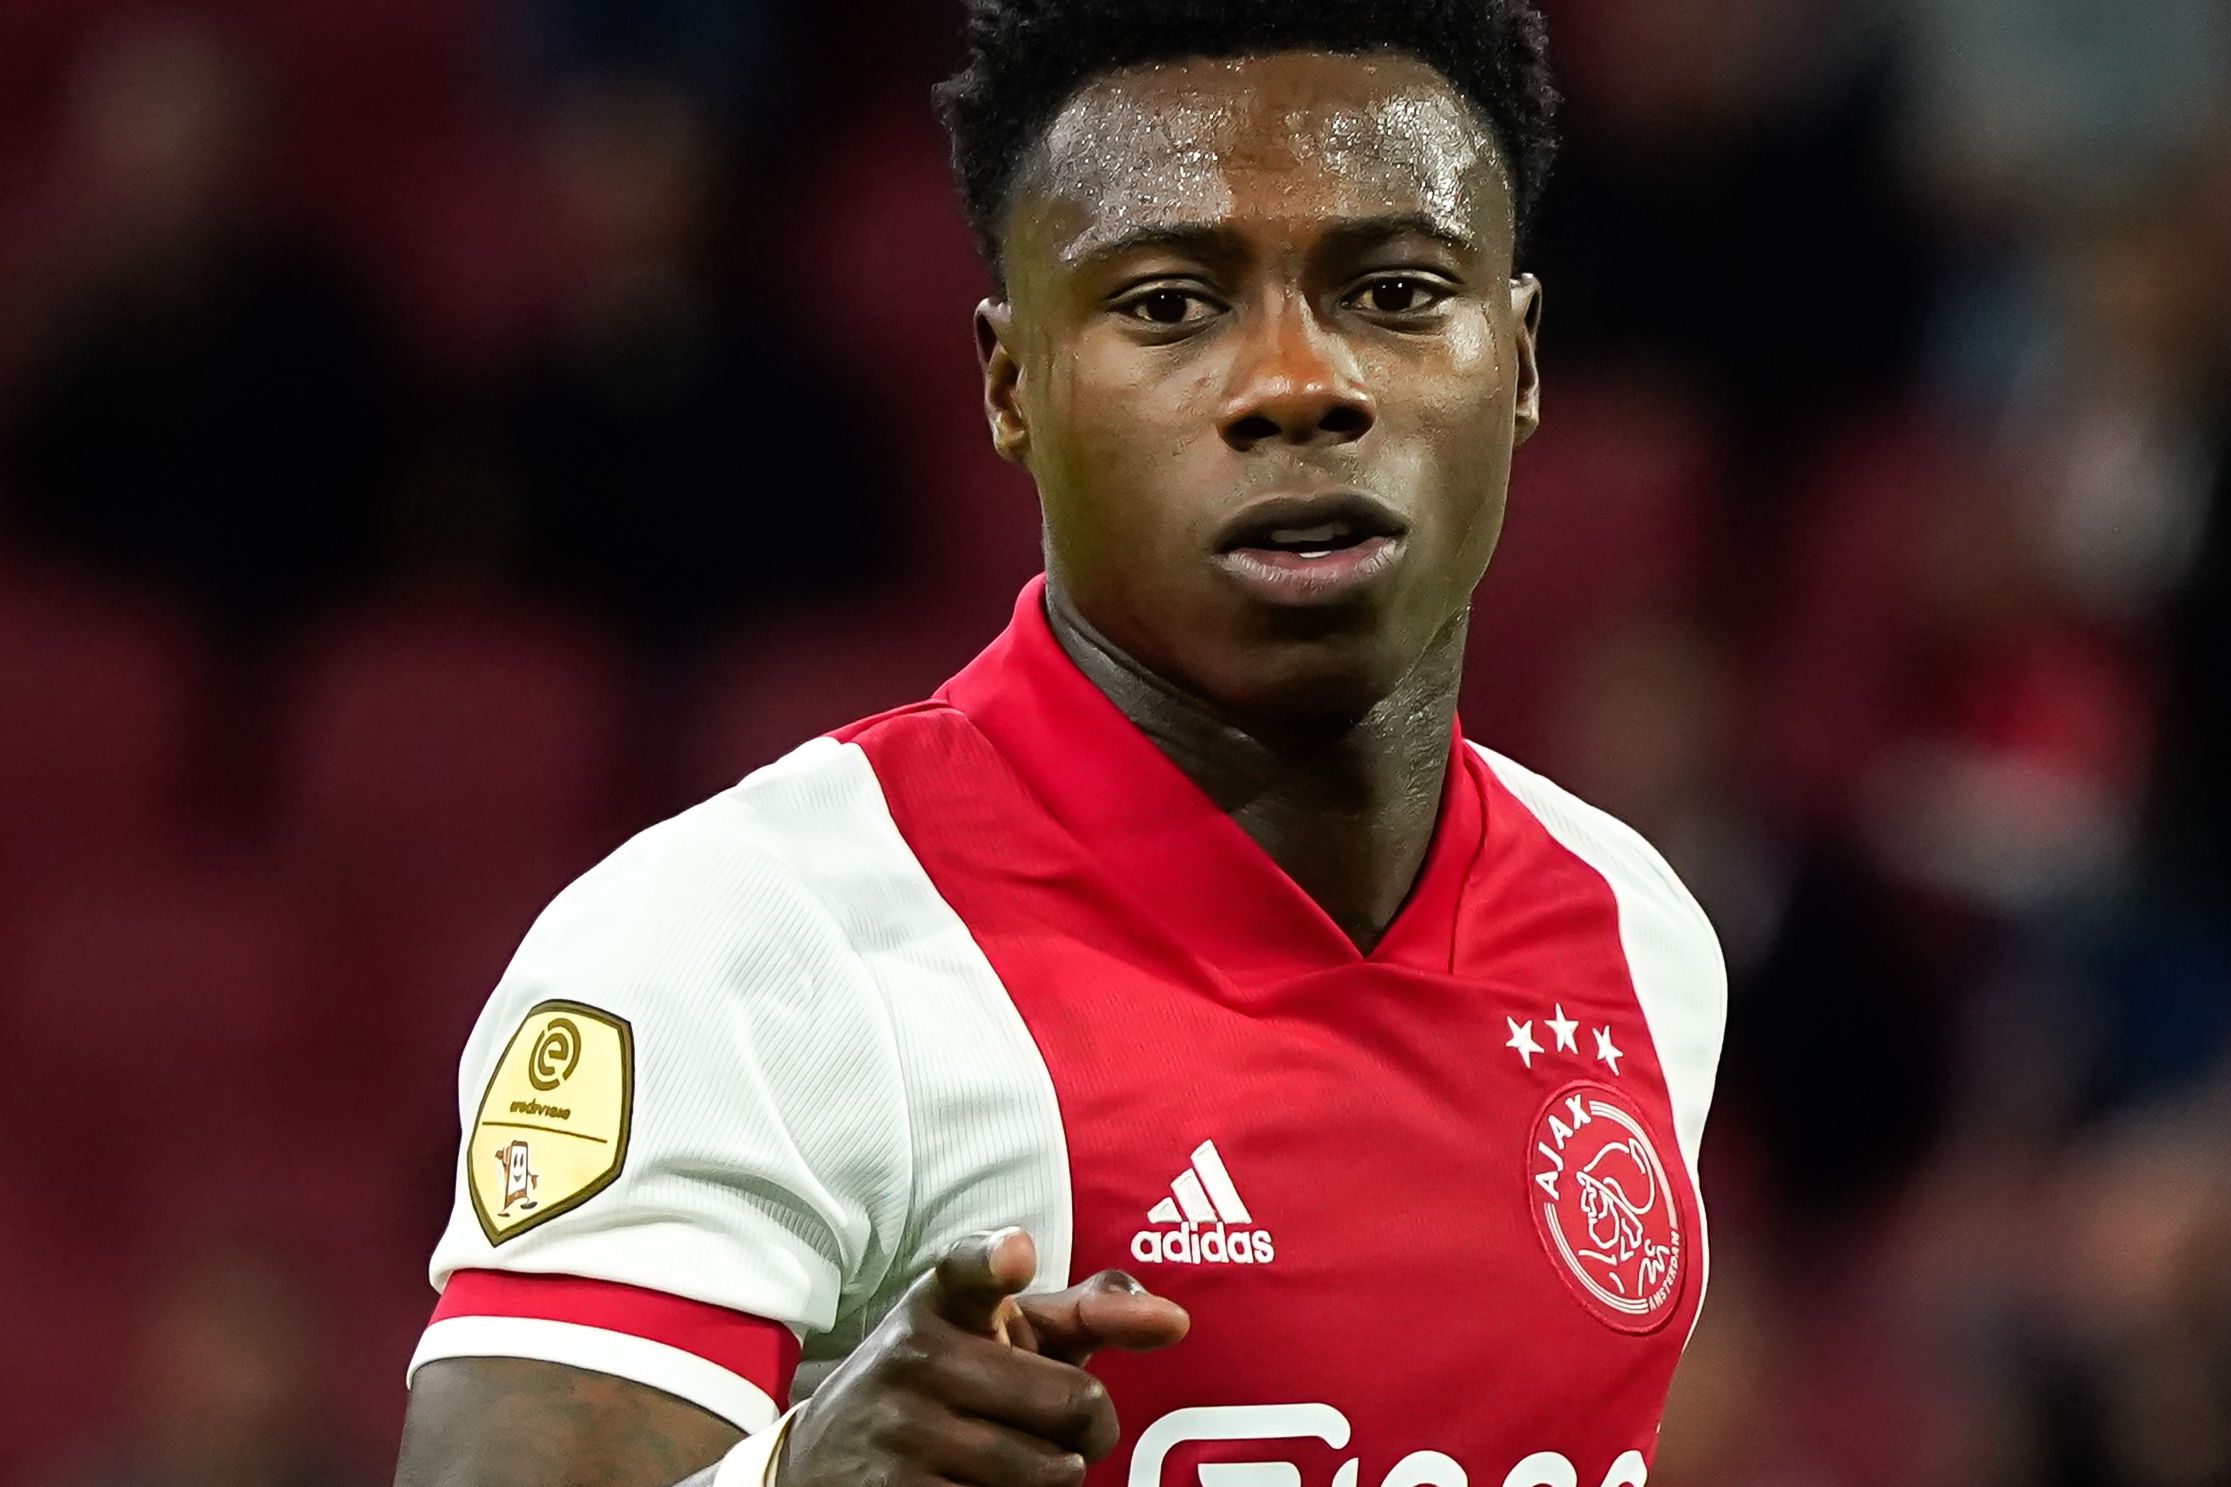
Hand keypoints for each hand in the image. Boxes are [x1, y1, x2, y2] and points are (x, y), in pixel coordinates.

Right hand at [776, 1227, 1188, 1485]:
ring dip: (1056, 1476)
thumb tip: (1174, 1319)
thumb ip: (1083, 1315)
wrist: (824, 1457)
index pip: (968, 1270)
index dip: (994, 1263)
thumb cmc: (942, 1383)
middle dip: (1090, 1426)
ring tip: (1020, 1461)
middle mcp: (916, 1358)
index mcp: (941, 1303)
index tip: (1015, 1258)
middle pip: (1074, 1402)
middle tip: (1065, 1428)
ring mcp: (901, 1432)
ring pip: (1051, 1473)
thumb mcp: (993, 1334)